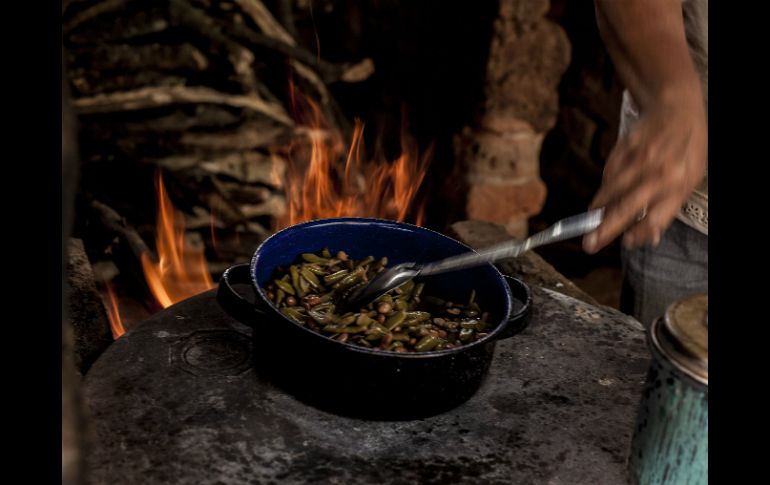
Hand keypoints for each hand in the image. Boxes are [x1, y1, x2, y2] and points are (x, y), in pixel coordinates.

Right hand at [583, 93, 706, 252]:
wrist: (675, 106)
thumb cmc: (688, 146)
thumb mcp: (691, 177)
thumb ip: (671, 205)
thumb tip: (650, 236)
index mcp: (681, 184)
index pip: (657, 217)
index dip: (640, 234)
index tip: (626, 242)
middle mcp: (660, 173)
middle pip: (629, 207)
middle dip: (607, 229)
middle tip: (590, 245)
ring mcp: (639, 160)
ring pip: (613, 191)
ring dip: (599, 209)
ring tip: (590, 221)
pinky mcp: (623, 149)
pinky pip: (609, 175)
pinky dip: (604, 189)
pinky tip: (602, 199)